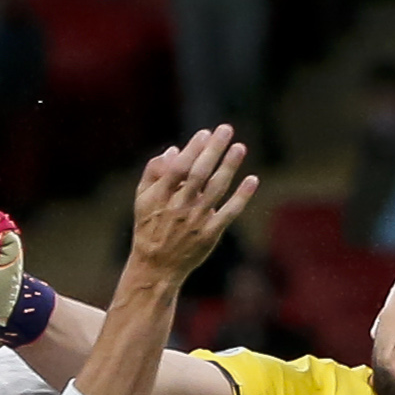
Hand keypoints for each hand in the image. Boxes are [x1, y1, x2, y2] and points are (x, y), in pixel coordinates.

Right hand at [125, 126, 257, 284]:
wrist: (157, 265)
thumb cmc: (149, 226)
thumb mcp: (142, 198)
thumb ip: (154, 172)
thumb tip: (173, 150)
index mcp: (161, 196)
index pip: (179, 167)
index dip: (193, 149)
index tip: (205, 133)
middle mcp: (180, 207)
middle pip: (199, 173)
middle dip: (213, 149)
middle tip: (226, 129)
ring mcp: (196, 220)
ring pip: (216, 189)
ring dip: (229, 167)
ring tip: (240, 147)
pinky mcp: (210, 233)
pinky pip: (229, 212)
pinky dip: (242, 196)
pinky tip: (252, 179)